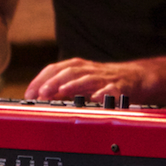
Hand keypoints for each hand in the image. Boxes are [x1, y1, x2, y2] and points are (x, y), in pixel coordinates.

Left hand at [25, 57, 148, 102]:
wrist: (136, 78)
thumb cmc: (104, 82)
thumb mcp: (80, 83)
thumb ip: (61, 88)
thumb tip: (40, 97)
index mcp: (78, 68)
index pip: (54, 69)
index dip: (40, 80)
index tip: (29, 94)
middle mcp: (89, 70)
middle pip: (68, 72)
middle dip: (53, 82)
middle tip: (40, 94)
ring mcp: (104, 78)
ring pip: (87, 78)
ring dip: (72, 85)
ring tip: (60, 92)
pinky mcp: (120, 86)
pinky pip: (112, 89)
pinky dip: (103, 93)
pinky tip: (96, 98)